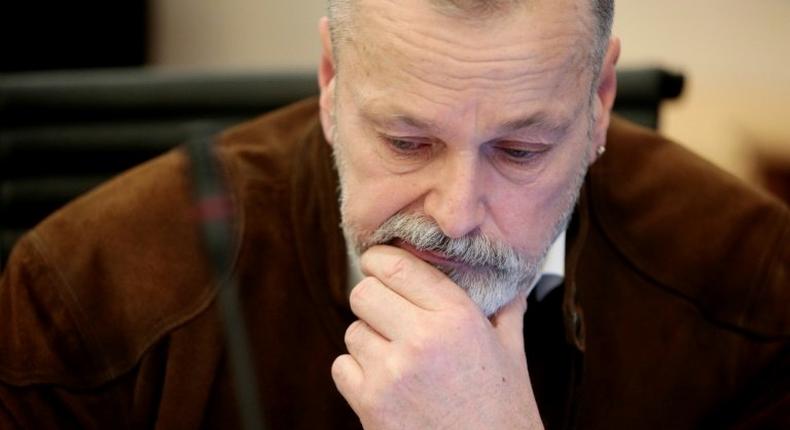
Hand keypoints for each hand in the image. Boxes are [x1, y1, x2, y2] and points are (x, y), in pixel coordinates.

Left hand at [332, 245, 542, 428]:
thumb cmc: (504, 416)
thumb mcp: (513, 357)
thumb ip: (505, 312)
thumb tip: (506, 284)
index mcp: (458, 318)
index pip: (398, 265)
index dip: (380, 260)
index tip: (378, 263)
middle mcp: (422, 340)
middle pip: (364, 293)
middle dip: (374, 301)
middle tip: (389, 315)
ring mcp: (392, 373)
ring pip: (352, 331)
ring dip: (368, 341)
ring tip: (397, 359)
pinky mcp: (370, 405)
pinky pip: (341, 367)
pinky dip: (357, 373)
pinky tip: (385, 384)